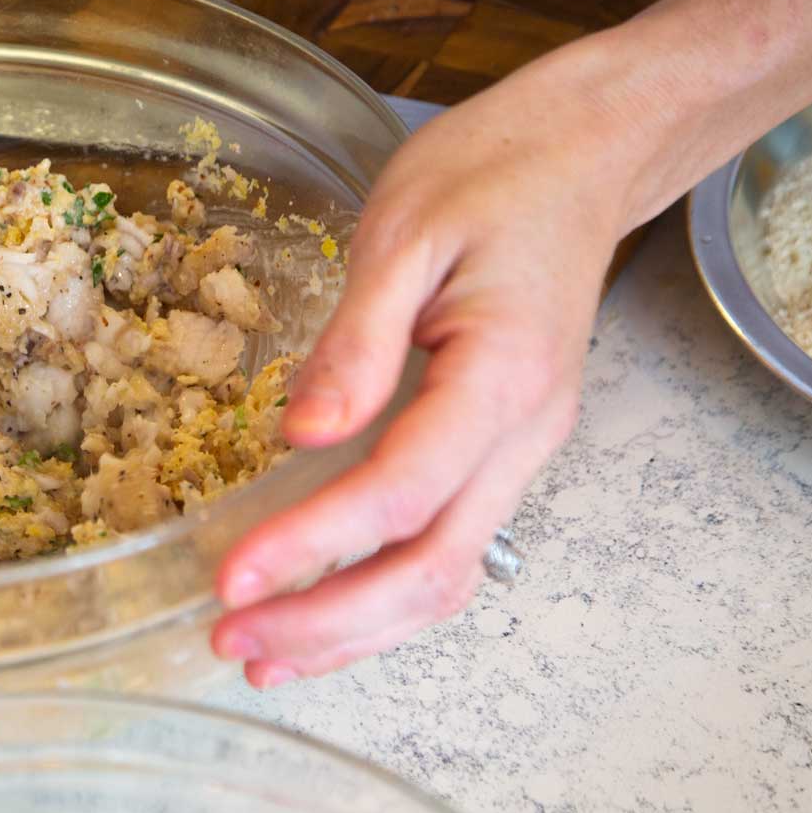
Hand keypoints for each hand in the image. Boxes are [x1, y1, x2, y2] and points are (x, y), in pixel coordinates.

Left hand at [212, 38, 656, 687]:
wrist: (584, 155)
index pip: (399, 492)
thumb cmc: (494, 175)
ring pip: (446, 579)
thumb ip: (357, 340)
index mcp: (504, 378)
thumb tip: (302, 434)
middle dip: (326, 619)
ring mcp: (520, 452)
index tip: (230, 578)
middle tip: (228, 638)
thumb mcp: (406, 230)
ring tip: (260, 656)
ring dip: (352, 631)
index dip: (311, 545)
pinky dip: (381, 600)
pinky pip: (447, 549)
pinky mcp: (498, 453)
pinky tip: (321, 619)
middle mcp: (524, 435)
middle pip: (430, 568)